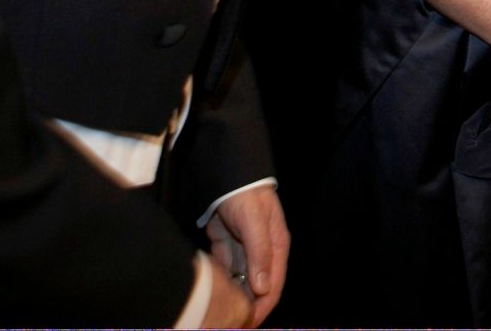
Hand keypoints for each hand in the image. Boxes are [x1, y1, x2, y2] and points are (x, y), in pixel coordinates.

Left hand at [206, 185, 289, 324]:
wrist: (228, 174)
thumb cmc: (246, 195)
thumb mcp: (254, 223)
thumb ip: (259, 254)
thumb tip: (263, 288)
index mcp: (277, 248)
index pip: (273, 287)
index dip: (262, 309)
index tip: (248, 323)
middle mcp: (263, 252)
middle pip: (257, 289)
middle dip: (246, 308)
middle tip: (229, 323)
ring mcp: (245, 250)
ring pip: (240, 283)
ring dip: (233, 298)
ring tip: (219, 315)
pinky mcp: (228, 246)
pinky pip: (226, 271)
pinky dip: (222, 283)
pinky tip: (213, 294)